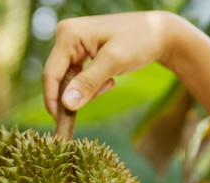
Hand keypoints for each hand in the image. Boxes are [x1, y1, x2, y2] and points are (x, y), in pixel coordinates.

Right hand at [43, 11, 179, 116]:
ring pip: (69, 81)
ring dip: (88, 89)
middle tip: (104, 90)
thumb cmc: (139, 41)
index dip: (53, 100)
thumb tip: (67, 104)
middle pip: (59, 78)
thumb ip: (88, 83)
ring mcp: (72, 44)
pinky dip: (92, 84)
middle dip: (77, 93)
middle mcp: (65, 36)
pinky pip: (78, 77)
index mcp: (68, 34)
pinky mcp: (80, 52)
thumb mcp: (113, 62)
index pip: (51, 74)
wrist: (158, 33)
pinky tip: (110, 78)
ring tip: (110, 82)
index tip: (61, 122)